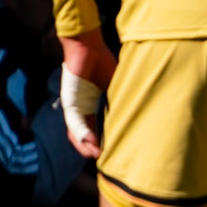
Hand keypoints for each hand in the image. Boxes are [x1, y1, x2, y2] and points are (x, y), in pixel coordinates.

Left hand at [59, 32, 116, 158]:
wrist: (88, 48)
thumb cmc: (103, 63)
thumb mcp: (115, 86)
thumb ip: (118, 100)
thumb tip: (136, 113)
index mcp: (92, 106)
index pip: (95, 129)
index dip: (102, 141)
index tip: (113, 151)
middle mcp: (80, 109)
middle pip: (82, 135)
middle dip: (91, 149)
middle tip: (103, 158)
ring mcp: (74, 106)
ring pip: (76, 133)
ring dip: (85, 146)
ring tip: (96, 155)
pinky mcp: (70, 102)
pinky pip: (74, 123)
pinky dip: (82, 134)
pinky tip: (90, 143)